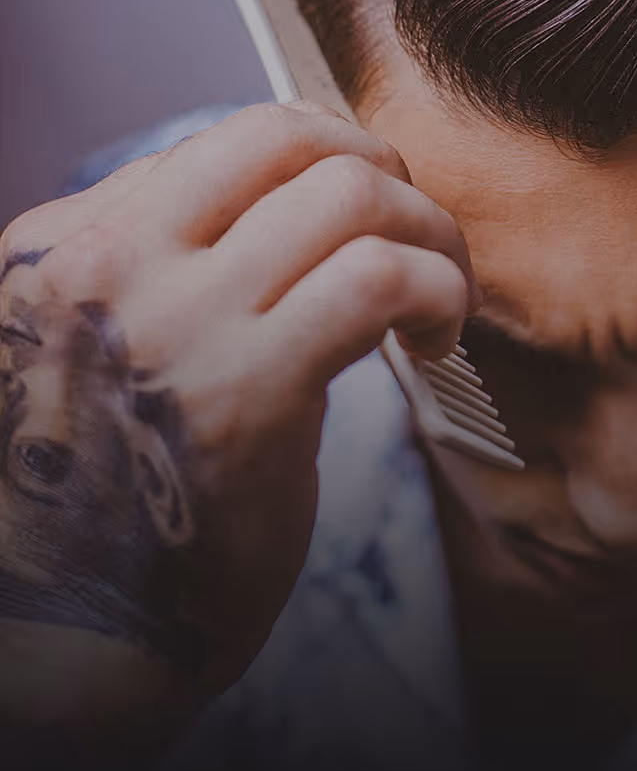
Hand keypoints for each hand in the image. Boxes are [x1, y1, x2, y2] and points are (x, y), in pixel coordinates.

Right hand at [0, 102, 477, 734]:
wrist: (74, 633)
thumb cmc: (113, 482)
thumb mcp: (103, 337)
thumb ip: (168, 255)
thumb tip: (287, 185)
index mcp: (65, 244)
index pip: (235, 139)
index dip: (331, 164)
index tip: (368, 220)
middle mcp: (105, 265)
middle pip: (292, 136)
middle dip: (386, 171)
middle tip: (414, 237)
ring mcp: (171, 323)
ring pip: (351, 194)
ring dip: (430, 234)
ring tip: (437, 298)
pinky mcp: (243, 393)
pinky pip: (378, 280)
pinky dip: (438, 292)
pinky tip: (435, 343)